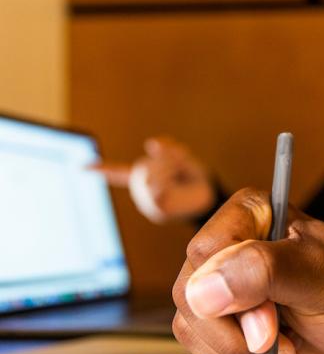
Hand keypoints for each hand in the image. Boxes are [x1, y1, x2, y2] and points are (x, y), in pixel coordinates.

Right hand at [91, 137, 215, 222]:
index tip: (82, 168)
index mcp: (146, 177)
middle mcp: (143, 190)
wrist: (211, 196)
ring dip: (165, 167)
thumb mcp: (184, 157)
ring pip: (148, 179)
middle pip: (141, 169)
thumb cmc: (196, 177)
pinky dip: (164, 179)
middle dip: (161, 159)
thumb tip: (151, 143)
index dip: (102, 169)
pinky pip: (154, 192)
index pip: (119, 172)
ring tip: (180, 166)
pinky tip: (170, 179)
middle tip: (179, 157)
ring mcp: (149, 202)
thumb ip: (169, 148)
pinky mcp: (158, 211)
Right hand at [172, 188, 323, 353]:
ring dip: (239, 352)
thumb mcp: (321, 274)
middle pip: (191, 291)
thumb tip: (204, 289)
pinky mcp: (221, 322)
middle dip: (237, 330)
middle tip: (279, 336)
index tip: (271, 317)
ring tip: (285, 346)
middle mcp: (230, 247)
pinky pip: (201, 350)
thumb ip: (265, 270)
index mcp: (252, 214)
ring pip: (191, 324)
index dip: (231, 290)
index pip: (206, 249)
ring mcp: (222, 287)